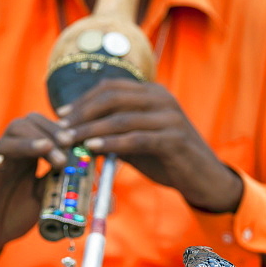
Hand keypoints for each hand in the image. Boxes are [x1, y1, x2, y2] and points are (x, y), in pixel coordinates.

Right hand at [0, 113, 67, 264]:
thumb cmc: (15, 213)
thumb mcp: (46, 197)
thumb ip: (63, 183)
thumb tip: (96, 180)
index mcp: (24, 154)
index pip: (38, 126)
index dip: (56, 128)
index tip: (75, 139)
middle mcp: (6, 154)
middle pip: (21, 125)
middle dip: (46, 131)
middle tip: (66, 143)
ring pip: (3, 142)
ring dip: (27, 143)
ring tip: (48, 149)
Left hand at [54, 79, 242, 212]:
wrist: (204, 179)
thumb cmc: (169, 160)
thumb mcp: (137, 143)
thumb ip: (113, 135)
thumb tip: (78, 135)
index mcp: (153, 94)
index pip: (111, 87)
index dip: (83, 99)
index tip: (61, 115)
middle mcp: (162, 99)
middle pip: (113, 97)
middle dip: (82, 113)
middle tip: (60, 129)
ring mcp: (169, 117)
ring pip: (121, 118)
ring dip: (90, 129)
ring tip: (69, 140)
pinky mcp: (174, 139)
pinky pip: (136, 138)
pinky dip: (112, 142)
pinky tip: (93, 148)